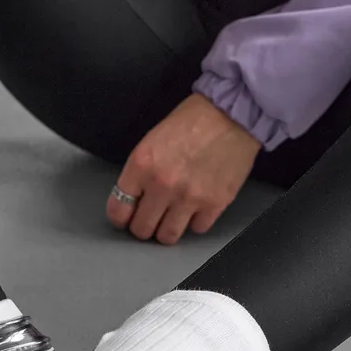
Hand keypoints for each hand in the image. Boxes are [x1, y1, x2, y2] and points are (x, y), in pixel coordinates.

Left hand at [106, 93, 261, 244]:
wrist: (232, 114)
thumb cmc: (191, 121)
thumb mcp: (151, 141)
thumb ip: (139, 172)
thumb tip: (133, 198)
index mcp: (141, 165)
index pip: (118, 210)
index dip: (120, 217)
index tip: (125, 217)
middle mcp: (162, 185)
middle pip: (141, 229)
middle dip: (143, 226)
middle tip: (149, 218)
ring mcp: (189, 197)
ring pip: (167, 236)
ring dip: (167, 229)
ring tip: (171, 218)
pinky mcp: (215, 204)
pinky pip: (197, 229)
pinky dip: (195, 222)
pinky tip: (196, 208)